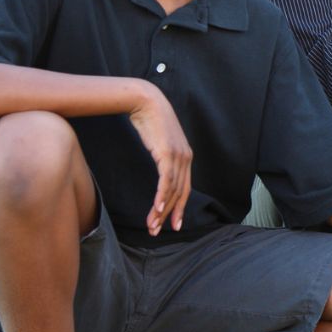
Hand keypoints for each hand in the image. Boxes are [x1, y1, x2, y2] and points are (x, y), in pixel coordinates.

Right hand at [127, 82, 192, 235]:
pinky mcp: (168, 153)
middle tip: (157, 231)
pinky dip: (162, 196)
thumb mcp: (159, 142)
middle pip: (179, 194)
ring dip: (161, 210)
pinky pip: (166, 180)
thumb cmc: (150, 121)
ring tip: (152, 225)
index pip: (185, 189)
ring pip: (172, 190)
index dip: (179, 208)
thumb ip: (163, 157)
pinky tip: (157, 209)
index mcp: (185, 157)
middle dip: (169, 215)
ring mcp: (178, 156)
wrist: (146, 101)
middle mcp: (186, 158)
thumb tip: (159, 168)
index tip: (173, 224)